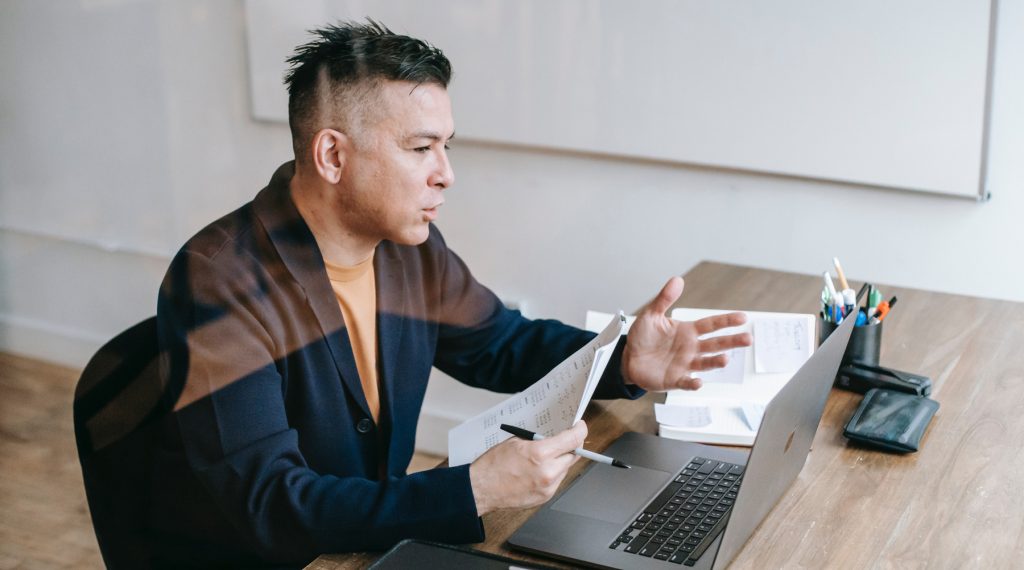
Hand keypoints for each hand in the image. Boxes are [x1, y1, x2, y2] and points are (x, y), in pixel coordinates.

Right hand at [469, 421, 586, 515]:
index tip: (580, 427)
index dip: (579, 431)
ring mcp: (548, 487)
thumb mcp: (516, 442)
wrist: (482, 489)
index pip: (572, 440)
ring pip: (566, 469)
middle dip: (571, 446)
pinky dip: (552, 474)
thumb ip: (540, 440)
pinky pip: (557, 481)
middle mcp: (548, 472)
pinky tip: (538, 471)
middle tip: (565, 441)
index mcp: (540, 454)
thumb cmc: (493, 466)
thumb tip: (555, 438)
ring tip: (543, 459)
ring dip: (560, 461)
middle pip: (573, 455)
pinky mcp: (545, 497)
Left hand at [622, 276, 751, 390]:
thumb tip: (677, 280)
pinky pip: (686, 382)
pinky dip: (693, 383)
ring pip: (706, 363)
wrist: (629, 358)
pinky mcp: (675, 379)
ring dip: (716, 362)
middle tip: (748, 339)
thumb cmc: (643, 337)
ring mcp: (685, 365)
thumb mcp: (651, 315)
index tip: (743, 317)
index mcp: (688, 331)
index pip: (711, 324)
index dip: (727, 320)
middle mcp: (691, 348)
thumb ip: (664, 299)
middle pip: (716, 344)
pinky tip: (698, 381)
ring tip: (726, 359)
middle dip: (732, 341)